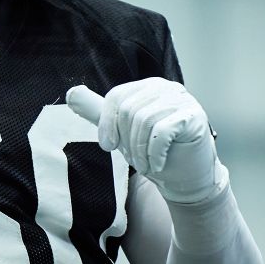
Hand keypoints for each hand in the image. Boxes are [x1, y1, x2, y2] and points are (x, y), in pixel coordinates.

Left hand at [66, 77, 227, 203]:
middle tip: (135, 160)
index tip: (109, 146)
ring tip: (145, 165)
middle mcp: (166, 88)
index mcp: (147, 86)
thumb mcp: (123, 130)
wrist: (186, 177)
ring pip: (144, 120)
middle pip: (129, 109)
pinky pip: (162, 131)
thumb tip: (71, 94)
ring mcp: (182, 99)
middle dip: (127, 141)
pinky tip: (157, 164)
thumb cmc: (155, 152)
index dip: (108, 123)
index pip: (117, 96)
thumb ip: (100, 112)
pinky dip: (155, 153)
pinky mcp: (194, 116)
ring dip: (140, 151)